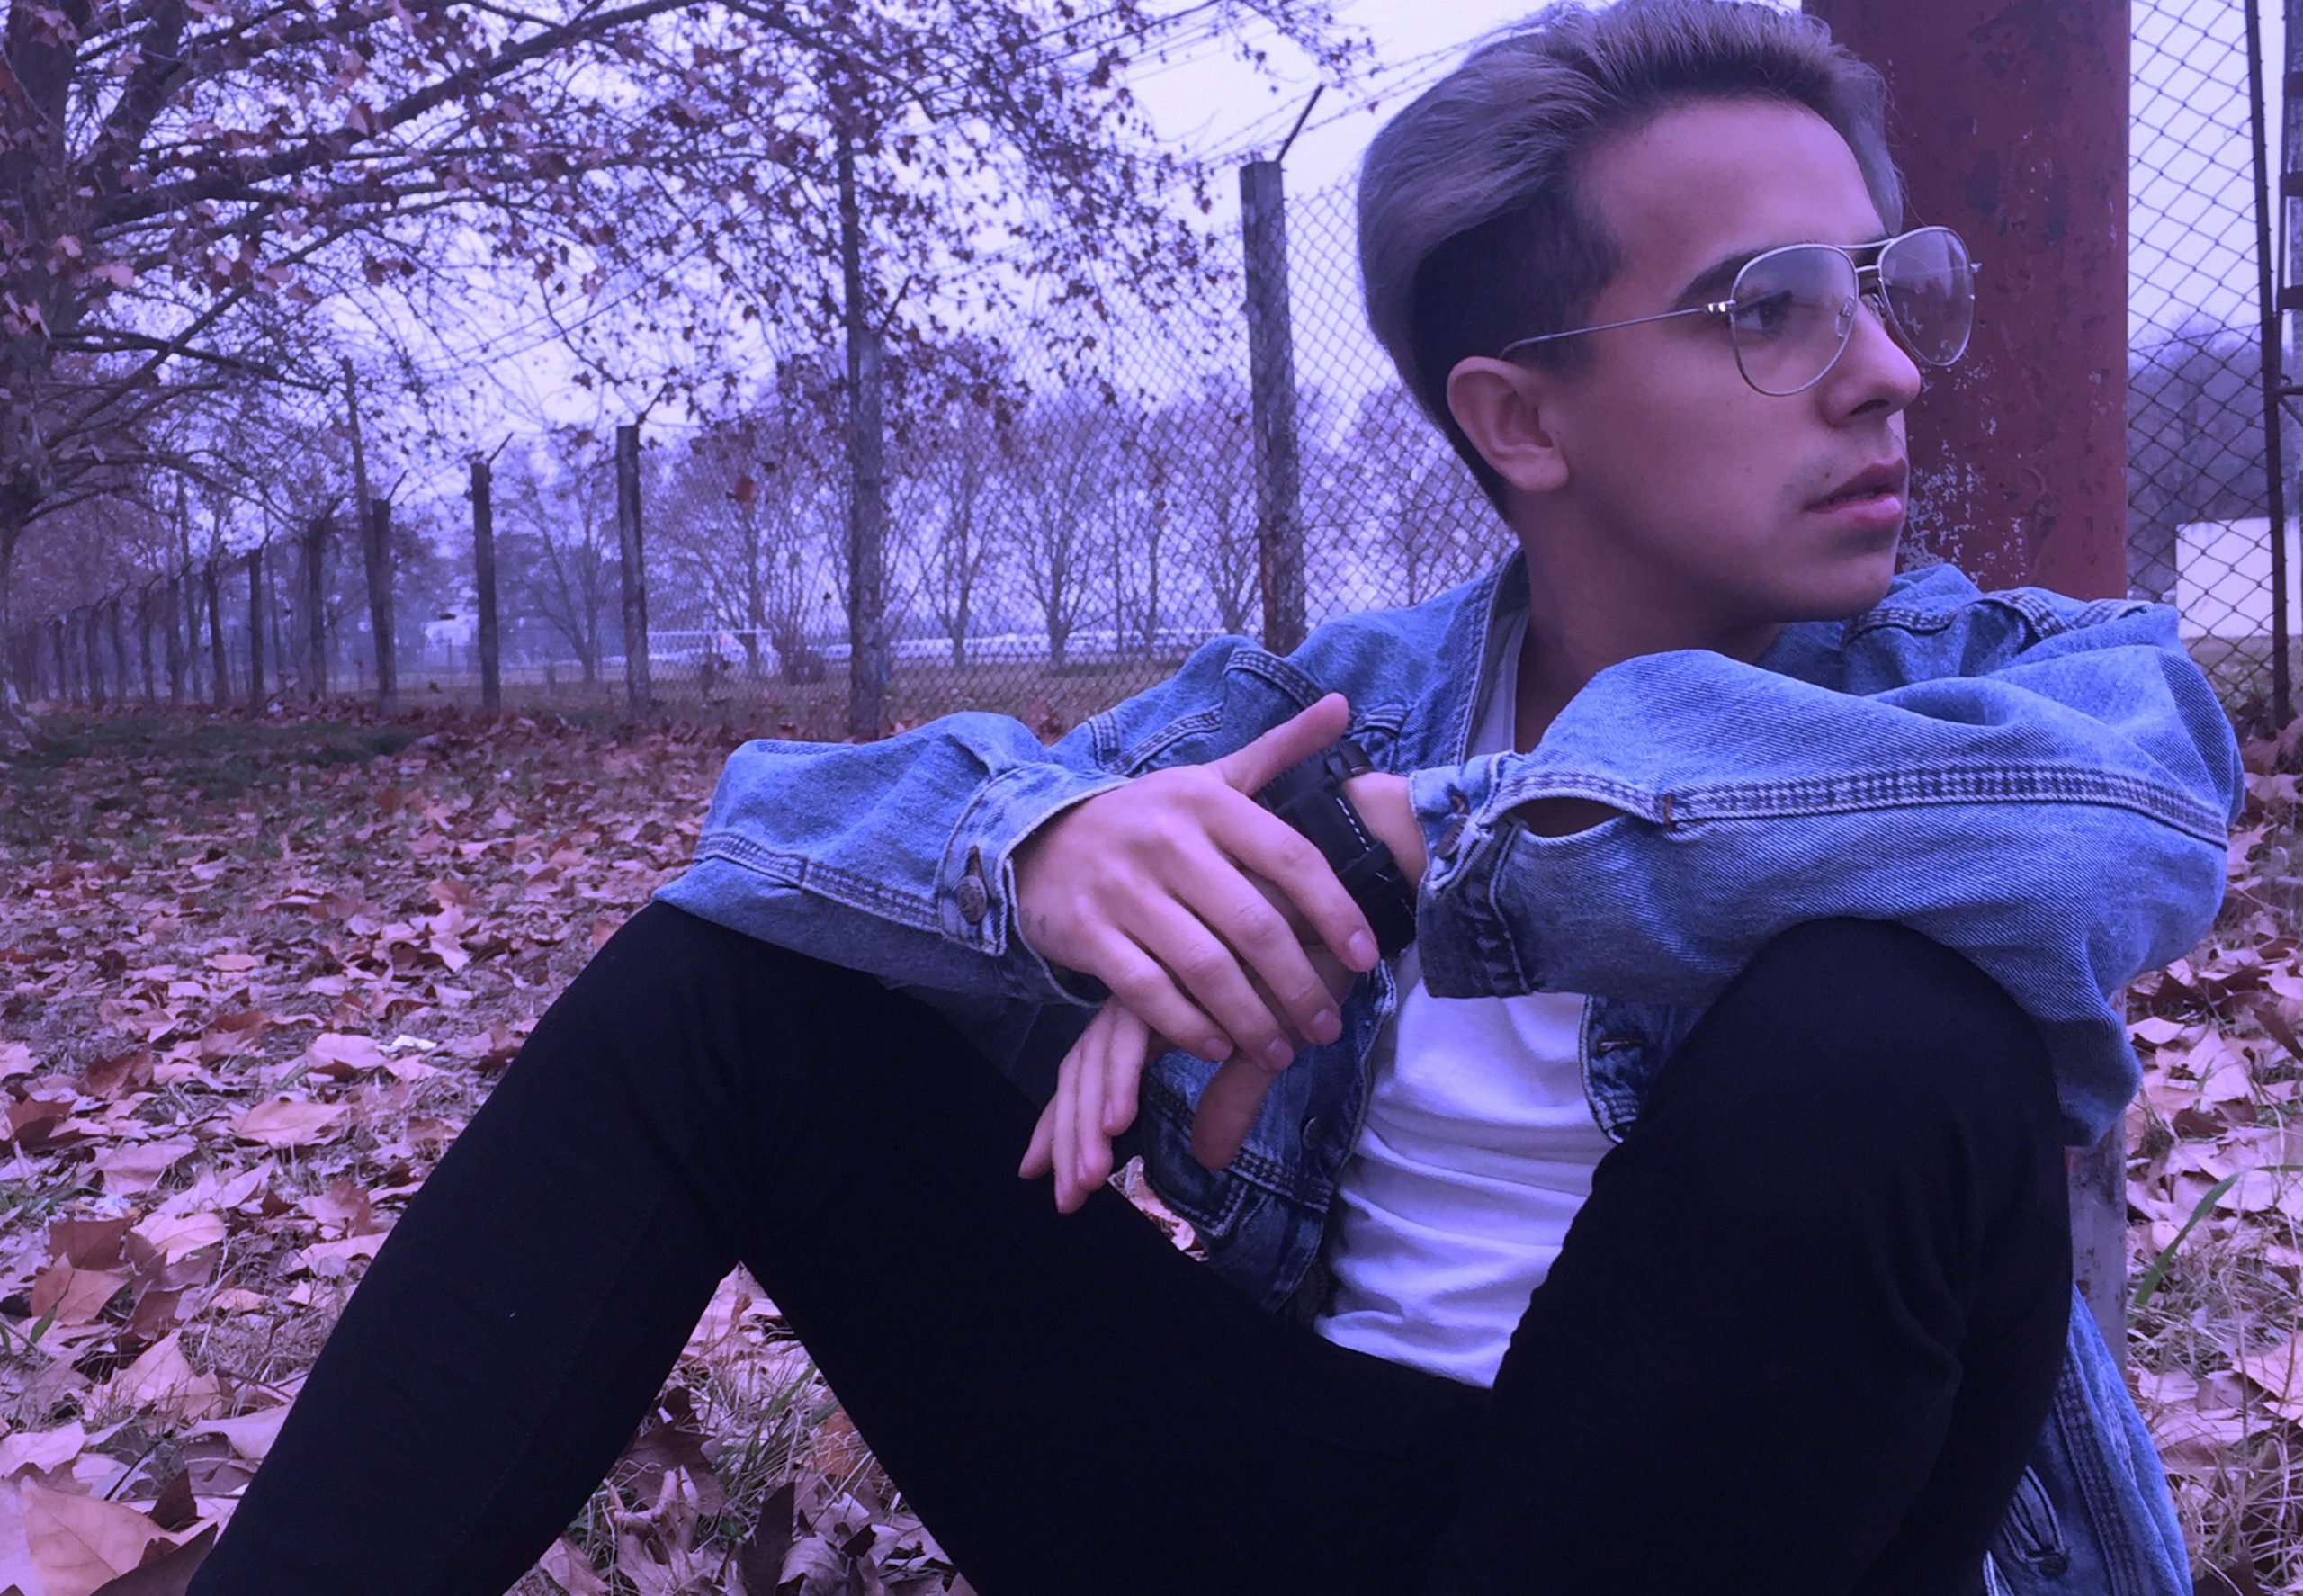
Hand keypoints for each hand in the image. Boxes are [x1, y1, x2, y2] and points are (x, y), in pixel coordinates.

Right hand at [1012, 693, 1379, 1067]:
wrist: (1039, 841)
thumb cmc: (1146, 819)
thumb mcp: (1207, 778)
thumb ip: (1278, 750)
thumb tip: (1341, 706)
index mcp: (1207, 801)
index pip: (1290, 857)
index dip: (1335, 910)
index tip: (1364, 957)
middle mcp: (1167, 841)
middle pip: (1253, 923)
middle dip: (1298, 984)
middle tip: (1327, 1025)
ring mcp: (1124, 889)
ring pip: (1205, 966)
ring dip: (1252, 1018)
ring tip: (1283, 1050)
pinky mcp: (1088, 933)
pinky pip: (1149, 991)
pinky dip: (1189, 1026)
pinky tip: (1220, 1047)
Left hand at [1020, 936, 1359, 1211]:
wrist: (1339, 905)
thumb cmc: (1303, 970)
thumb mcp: (1264, 1052)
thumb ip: (1230, 1099)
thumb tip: (1207, 1161)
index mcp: (1150, 1006)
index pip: (1091, 1069)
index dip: (1064, 1122)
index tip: (1041, 1174)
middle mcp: (1142, 989)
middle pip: (1083, 1066)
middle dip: (1070, 1132)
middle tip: (1069, 1195)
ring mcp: (1153, 971)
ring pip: (1099, 1053)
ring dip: (1090, 1118)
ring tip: (1089, 1175)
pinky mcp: (1171, 961)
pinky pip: (1135, 1026)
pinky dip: (1123, 1076)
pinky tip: (1122, 1118)